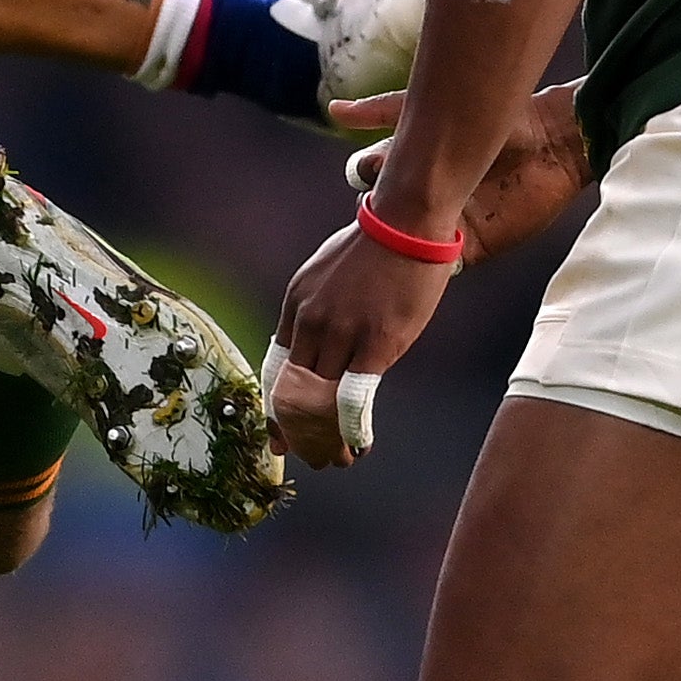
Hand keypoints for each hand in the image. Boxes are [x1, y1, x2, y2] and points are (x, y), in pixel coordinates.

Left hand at [266, 220, 455, 470]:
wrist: (406, 221)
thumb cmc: (376, 244)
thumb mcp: (327, 273)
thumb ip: (318, 310)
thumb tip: (321, 342)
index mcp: (296, 306)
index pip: (275, 368)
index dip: (275, 408)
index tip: (277, 435)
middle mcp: (311, 323)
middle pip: (295, 392)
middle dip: (301, 432)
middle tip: (312, 457)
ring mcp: (341, 334)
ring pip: (323, 401)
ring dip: (329, 437)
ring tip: (340, 459)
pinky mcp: (375, 343)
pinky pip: (354, 398)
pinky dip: (353, 428)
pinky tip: (360, 444)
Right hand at [329, 79, 591, 259]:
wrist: (552, 138)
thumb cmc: (499, 118)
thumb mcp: (433, 110)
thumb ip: (381, 111)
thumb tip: (334, 110)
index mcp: (412, 170)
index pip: (372, 184)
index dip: (369, 181)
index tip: (374, 173)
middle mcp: (425, 200)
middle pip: (384, 221)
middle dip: (380, 221)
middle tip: (382, 215)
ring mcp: (446, 228)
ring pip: (406, 248)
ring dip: (399, 249)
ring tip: (399, 240)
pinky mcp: (473, 249)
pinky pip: (441, 269)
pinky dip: (430, 268)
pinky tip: (425, 257)